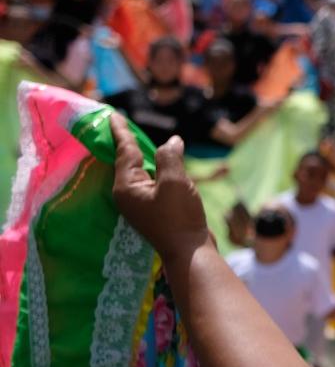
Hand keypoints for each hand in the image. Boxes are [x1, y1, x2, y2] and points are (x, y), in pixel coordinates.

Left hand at [110, 114, 210, 257]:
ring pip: (139, 173)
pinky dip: (154, 170)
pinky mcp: (153, 210)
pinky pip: (150, 183)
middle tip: (122, 124)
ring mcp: (140, 204)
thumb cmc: (179, 217)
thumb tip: (171, 142)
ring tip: (141, 140)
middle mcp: (127, 194)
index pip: (123, 152)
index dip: (120, 132)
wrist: (189, 252)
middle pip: (126, 162)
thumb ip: (169, 157)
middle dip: (126, 143)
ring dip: (143, 157)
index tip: (112, 115)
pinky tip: (161, 165)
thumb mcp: (174, 182)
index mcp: (126, 186)